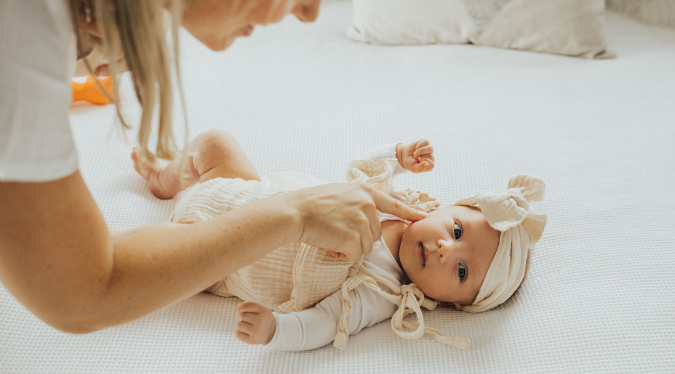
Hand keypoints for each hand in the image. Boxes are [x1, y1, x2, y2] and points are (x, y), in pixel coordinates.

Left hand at [235, 301, 275, 345]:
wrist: (272, 333)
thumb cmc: (262, 318)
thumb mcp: (260, 309)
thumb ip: (249, 305)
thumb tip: (238, 306)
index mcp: (264, 311)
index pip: (247, 306)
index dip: (242, 307)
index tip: (242, 310)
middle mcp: (261, 321)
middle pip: (242, 315)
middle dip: (244, 317)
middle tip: (251, 321)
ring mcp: (257, 331)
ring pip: (239, 325)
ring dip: (241, 325)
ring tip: (249, 326)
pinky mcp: (253, 340)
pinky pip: (238, 334)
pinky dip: (238, 333)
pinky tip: (245, 332)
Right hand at [284, 183, 426, 261]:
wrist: (296, 212)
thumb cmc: (311, 203)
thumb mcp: (341, 192)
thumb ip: (358, 201)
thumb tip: (370, 213)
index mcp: (366, 192)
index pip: (394, 204)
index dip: (409, 212)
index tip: (423, 217)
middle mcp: (368, 205)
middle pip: (375, 234)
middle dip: (358, 238)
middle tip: (336, 229)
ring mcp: (363, 222)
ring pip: (365, 247)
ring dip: (349, 246)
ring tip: (331, 234)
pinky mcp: (354, 238)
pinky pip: (354, 255)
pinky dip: (341, 254)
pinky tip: (329, 243)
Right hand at [396, 140, 434, 172]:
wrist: (405, 155)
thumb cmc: (410, 163)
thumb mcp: (413, 168)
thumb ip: (420, 168)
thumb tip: (427, 163)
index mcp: (429, 165)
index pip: (432, 164)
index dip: (424, 162)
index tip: (417, 161)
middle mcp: (431, 157)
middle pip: (431, 156)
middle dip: (420, 157)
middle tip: (415, 157)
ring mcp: (429, 150)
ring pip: (431, 148)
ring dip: (421, 150)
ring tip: (415, 153)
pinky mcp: (426, 143)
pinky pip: (426, 142)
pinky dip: (420, 144)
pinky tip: (416, 147)